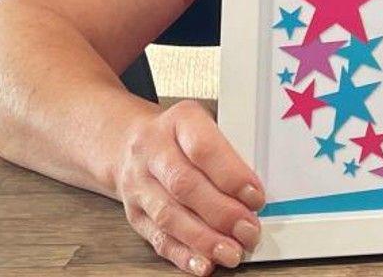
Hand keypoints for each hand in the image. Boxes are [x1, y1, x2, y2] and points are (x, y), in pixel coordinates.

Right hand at [113, 100, 264, 273]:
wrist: (126, 142)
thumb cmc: (180, 135)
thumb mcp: (206, 125)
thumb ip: (230, 151)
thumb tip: (256, 192)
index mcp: (179, 121)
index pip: (204, 149)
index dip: (232, 176)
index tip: (256, 197)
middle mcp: (152, 150)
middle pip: (185, 185)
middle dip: (222, 213)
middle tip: (249, 231)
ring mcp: (139, 183)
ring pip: (169, 216)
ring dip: (204, 240)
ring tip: (232, 253)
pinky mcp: (134, 213)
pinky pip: (157, 237)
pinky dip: (183, 254)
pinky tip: (203, 264)